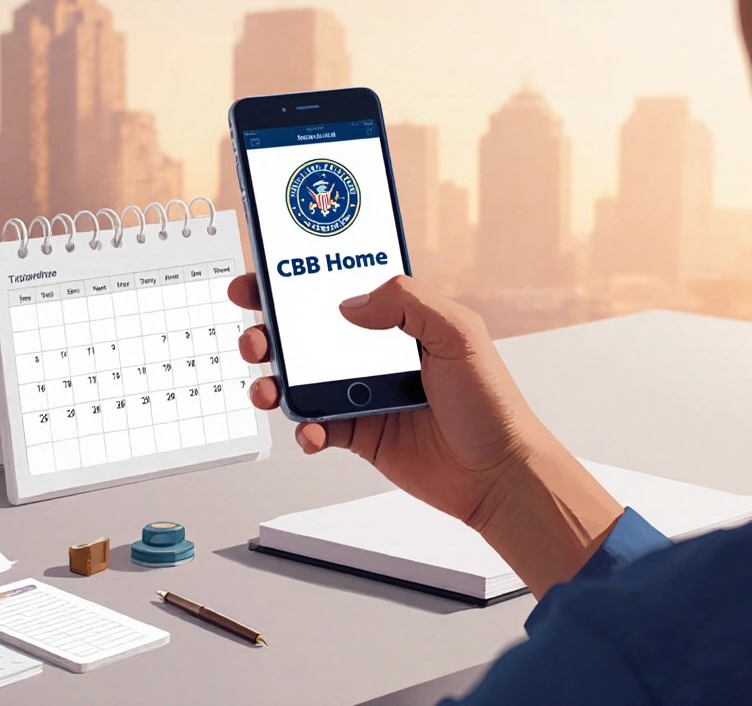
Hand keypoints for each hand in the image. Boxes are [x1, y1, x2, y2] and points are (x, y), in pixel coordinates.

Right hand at [230, 273, 536, 526]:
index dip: (294, 281)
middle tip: (255, 337)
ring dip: (273, 382)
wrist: (497, 473)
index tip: (262, 277)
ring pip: (298, 381)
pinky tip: (312, 431)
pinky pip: (314, 427)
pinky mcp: (357, 433)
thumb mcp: (459, 332)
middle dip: (267, 332)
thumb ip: (407, 302)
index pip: (336, 288)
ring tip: (268, 389)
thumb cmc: (491, 403)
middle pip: (303, 334)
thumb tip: (350, 303)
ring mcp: (361, 394)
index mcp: (395, 320)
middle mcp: (371, 354)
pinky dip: (304, 430)